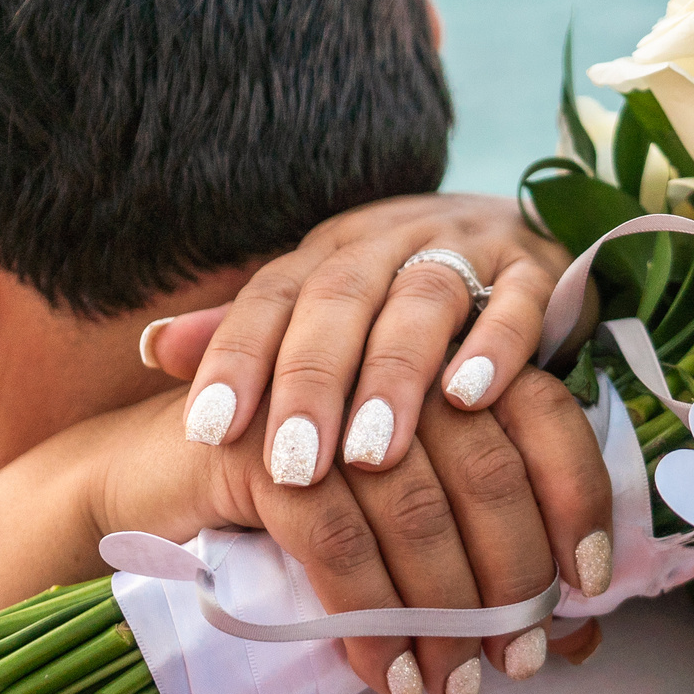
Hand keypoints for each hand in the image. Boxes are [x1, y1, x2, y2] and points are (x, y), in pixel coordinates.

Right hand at [94, 365, 611, 693]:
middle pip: (486, 466)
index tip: (589, 585)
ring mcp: (321, 400)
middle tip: (519, 659)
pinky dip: (368, 619)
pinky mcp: (260, 447)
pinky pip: (336, 540)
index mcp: (439, 362)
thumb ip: (488, 562)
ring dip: (443, 614)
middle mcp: (386, 362)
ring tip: (453, 685)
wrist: (152, 482)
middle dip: (512, 579)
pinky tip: (384, 673)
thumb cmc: (296, 513)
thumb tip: (584, 642)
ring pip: (415, 508)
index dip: (576, 498)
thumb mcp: (399, 527)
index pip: (542, 410)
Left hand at [143, 193, 568, 487]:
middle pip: (339, 301)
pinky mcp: (536, 268)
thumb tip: (157, 348)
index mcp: (326, 254)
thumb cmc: (397, 296)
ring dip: (395, 377)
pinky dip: (495, 348)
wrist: (515, 228)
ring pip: (422, 301)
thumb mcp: (322, 308)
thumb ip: (249, 334)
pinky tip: (469, 400)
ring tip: (373, 454)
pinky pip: (518, 301)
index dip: (235, 359)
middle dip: (313, 384)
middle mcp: (388, 241)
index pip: (269, 299)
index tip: (209, 431)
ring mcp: (465, 249)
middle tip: (296, 465)